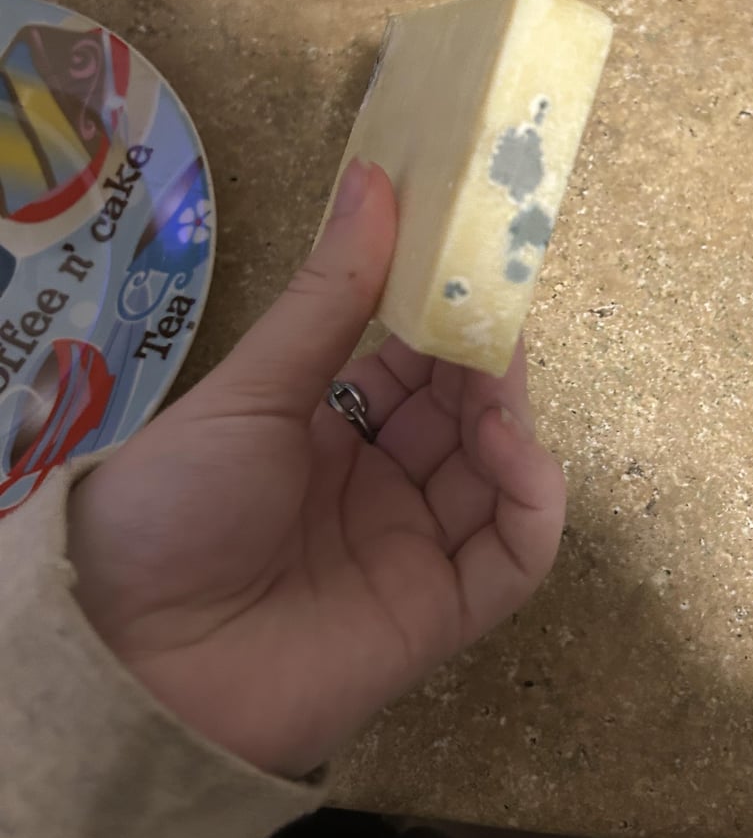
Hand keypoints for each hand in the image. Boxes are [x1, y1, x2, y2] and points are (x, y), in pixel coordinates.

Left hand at [68, 162, 565, 778]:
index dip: (446, 313)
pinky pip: (516, 554)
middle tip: (497, 306)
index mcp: (329, 431)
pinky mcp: (444, 612)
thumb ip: (330, 295)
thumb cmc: (177, 509)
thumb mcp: (251, 390)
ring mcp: (416, 548)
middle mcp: (380, 485)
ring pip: (500, 472)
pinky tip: (511, 447)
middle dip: (486, 358)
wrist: (133, 662)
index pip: (415, 363)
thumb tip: (375, 175)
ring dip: (513, 415)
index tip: (474, 254)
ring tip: (498, 373)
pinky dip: (534, 498)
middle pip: (465, 412)